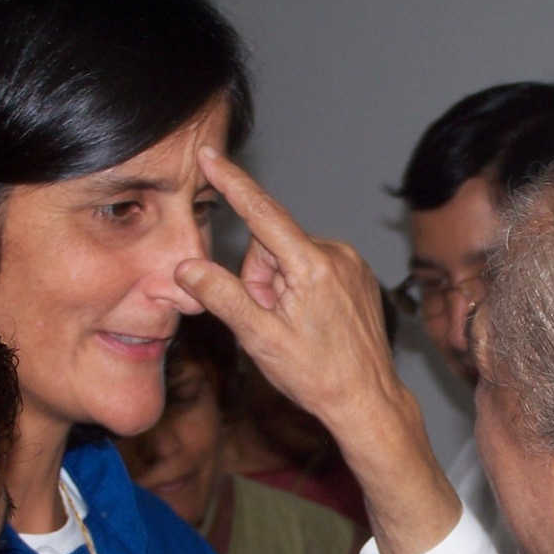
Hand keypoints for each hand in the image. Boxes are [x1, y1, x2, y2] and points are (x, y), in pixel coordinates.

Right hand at [178, 148, 396, 436]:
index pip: (261, 212)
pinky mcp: (357, 273)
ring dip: (279, 286)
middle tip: (271, 321)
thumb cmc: (316, 375)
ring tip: (295, 326)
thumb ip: (222, 297)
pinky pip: (312, 265)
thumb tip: (186, 267)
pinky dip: (300, 287)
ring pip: (289, 256)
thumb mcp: (259, 339)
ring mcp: (351, 262)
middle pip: (270, 245)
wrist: (367, 399)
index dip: (232, 182)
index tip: (209, 154)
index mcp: (311, 265)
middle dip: (259, 279)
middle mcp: (336, 254)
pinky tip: (311, 321)